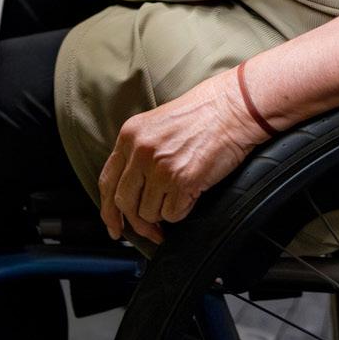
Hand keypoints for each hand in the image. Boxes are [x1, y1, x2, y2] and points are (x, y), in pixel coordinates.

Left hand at [97, 66, 270, 244]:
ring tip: (180, 196)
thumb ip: (137, 153)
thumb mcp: (156, 126)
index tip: (114, 227)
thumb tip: (130, 192)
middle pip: (125, 203)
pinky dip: (182, 211)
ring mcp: (160, 167)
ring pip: (149, 212)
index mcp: (129, 136)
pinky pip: (172, 214)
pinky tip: (191, 195)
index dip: (108, 210)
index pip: (107, 181)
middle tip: (151, 231)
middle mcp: (140, 151)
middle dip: (138, 222)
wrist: (231, 108)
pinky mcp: (183, 181)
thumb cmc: (201, 116)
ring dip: (164, 213)